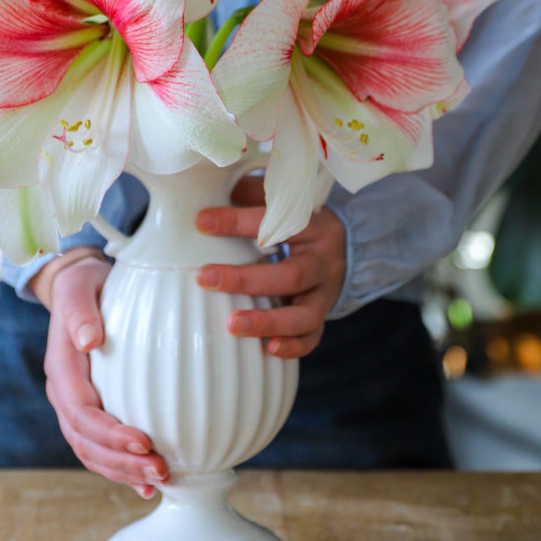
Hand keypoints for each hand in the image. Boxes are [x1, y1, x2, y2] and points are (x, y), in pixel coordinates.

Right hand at [30, 253, 169, 498]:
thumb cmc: (84, 285)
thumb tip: (91, 339)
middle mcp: (64, 394)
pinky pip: (102, 448)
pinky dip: (122, 468)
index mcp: (62, 369)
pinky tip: (146, 483)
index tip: (144, 441)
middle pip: (86, 443)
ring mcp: (76, 405)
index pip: (82, 413)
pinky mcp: (93, 408)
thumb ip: (82, 311)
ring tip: (159, 480)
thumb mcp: (79, 288)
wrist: (80, 287)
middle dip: (121, 463)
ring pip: (93, 452)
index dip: (110, 434)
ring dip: (124, 471)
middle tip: (160, 471)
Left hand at [195, 176, 345, 358]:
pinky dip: (293, 346)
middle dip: (245, 279)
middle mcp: (324, 260)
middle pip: (290, 274)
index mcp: (313, 224)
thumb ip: (248, 196)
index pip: (275, 222)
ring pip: (305, 314)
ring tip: (232, 325)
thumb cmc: (294, 221)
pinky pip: (313, 336)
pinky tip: (268, 349)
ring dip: (267, 321)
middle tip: (204, 278)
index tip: (201, 222)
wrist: (339, 245)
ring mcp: (326, 292)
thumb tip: (202, 191)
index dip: (237, 222)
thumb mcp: (280, 202)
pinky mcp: (323, 315)